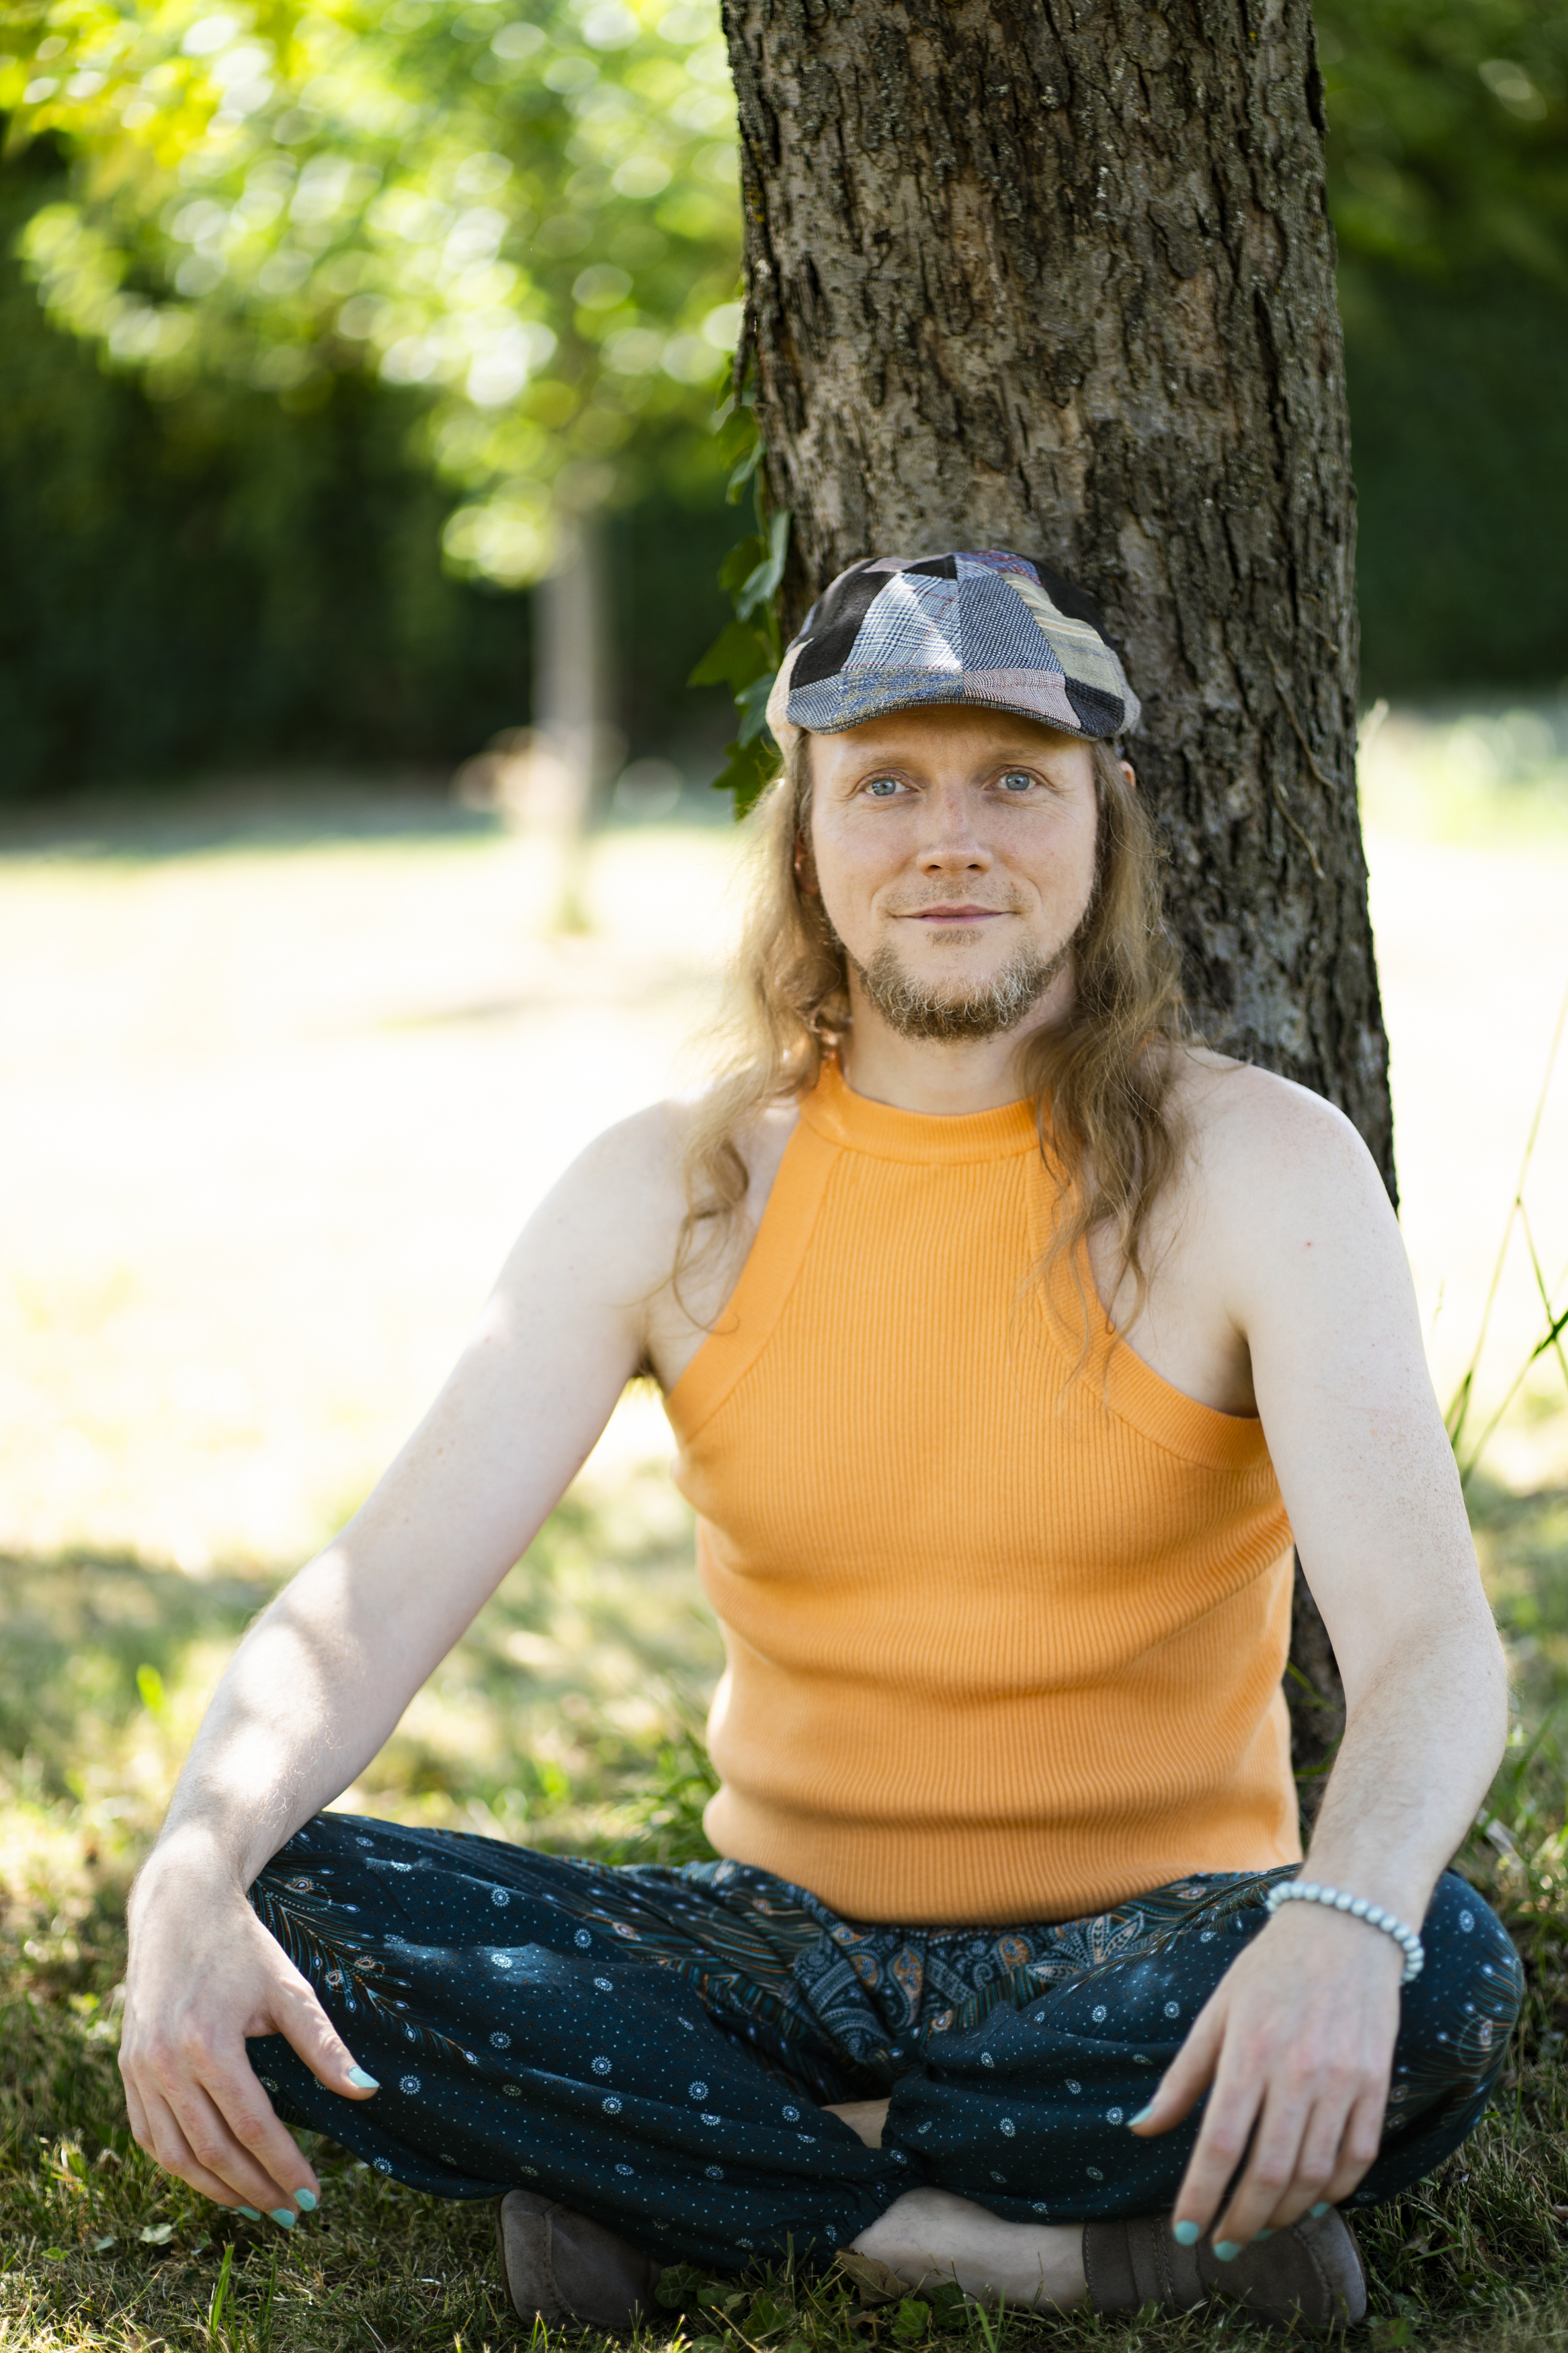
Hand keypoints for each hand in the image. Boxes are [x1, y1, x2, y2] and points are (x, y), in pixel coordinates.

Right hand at [119, 1837, 377, 2217]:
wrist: (178, 1908)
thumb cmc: (242, 1946)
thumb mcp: (290, 1988)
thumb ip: (325, 2045)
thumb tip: (366, 2091)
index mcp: (207, 2042)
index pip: (252, 2125)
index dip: (284, 2166)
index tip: (312, 2195)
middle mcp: (165, 2062)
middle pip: (213, 2150)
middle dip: (255, 2188)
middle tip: (291, 2212)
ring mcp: (139, 2068)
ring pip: (175, 2155)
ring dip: (216, 2189)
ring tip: (255, 2206)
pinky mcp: (127, 2068)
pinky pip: (148, 2135)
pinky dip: (179, 2165)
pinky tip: (211, 2176)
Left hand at [1129, 1899, 1402, 2249]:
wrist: (1344, 1929)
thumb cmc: (1269, 1970)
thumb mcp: (1216, 2012)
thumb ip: (1182, 2077)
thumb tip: (1141, 2128)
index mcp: (1249, 2052)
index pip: (1220, 2144)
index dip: (1201, 2197)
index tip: (1185, 2232)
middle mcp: (1298, 2072)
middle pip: (1269, 2172)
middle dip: (1242, 2220)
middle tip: (1223, 2245)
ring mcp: (1342, 2081)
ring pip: (1315, 2175)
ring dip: (1285, 2214)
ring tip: (1260, 2226)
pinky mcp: (1375, 2084)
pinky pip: (1358, 2157)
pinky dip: (1334, 2191)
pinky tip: (1311, 2201)